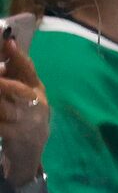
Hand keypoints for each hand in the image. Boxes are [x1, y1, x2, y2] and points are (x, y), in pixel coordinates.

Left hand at [0, 36, 45, 190]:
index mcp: (37, 90)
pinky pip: (0, 124)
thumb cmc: (24, 114)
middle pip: (17, 89)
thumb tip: (6, 50)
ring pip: (5, 108)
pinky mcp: (16, 136)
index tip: (7, 42)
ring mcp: (26, 121)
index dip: (18, 56)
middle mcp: (36, 104)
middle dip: (2, 82)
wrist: (30, 150)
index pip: (29, 70)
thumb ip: (16, 74)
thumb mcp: (26, 93)